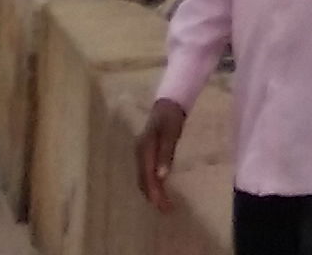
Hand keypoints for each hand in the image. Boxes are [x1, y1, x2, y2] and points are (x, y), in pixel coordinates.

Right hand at [137, 94, 187, 208]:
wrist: (168, 102)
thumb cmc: (171, 117)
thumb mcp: (171, 133)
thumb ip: (166, 153)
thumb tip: (161, 176)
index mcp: (144, 149)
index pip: (147, 177)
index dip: (154, 193)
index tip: (163, 205)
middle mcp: (139, 153)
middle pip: (143, 180)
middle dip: (153, 196)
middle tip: (165, 210)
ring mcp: (141, 154)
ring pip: (144, 179)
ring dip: (152, 192)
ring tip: (163, 205)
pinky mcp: (146, 154)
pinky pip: (146, 173)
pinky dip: (152, 184)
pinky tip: (160, 190)